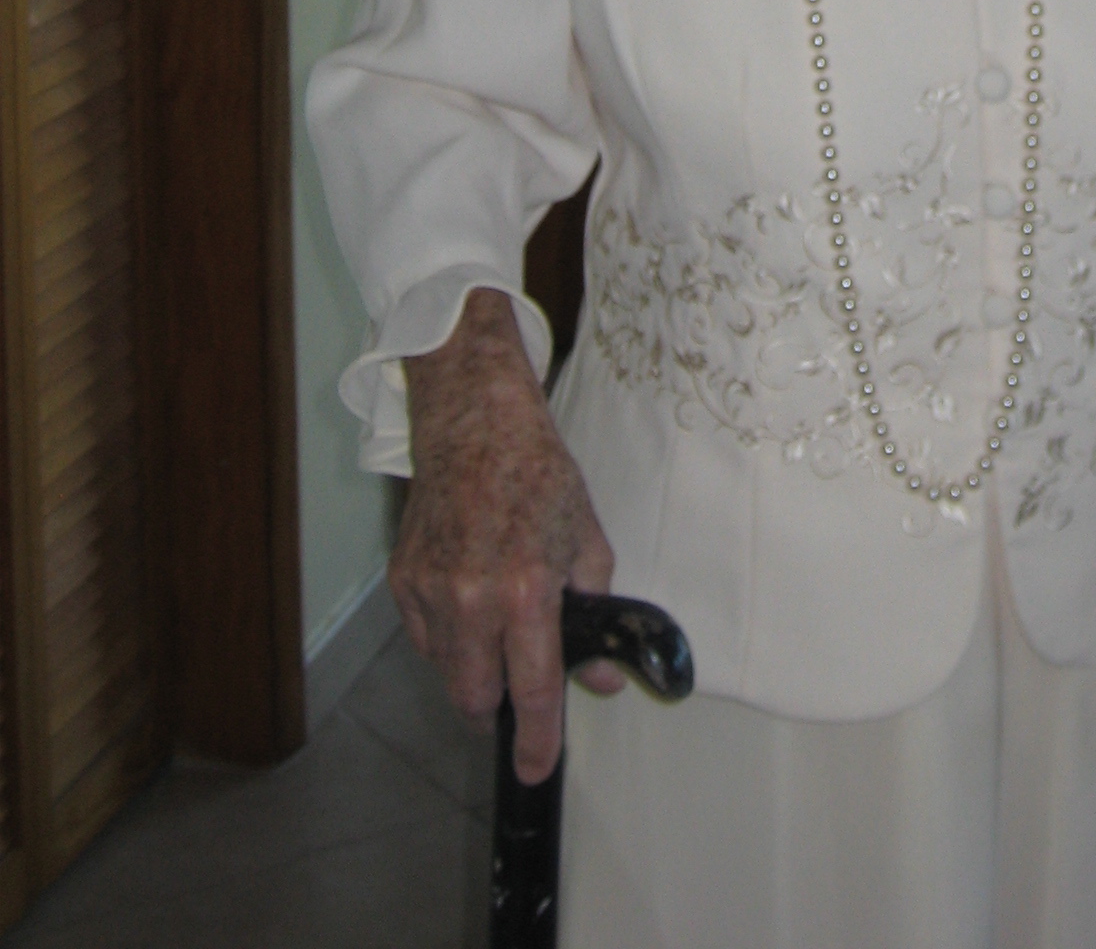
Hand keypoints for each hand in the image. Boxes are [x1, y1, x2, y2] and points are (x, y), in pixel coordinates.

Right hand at [391, 288, 619, 782]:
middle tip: (519, 684)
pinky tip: (470, 594)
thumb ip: (595, 612)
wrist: (474, 422)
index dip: (536, 739)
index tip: (535, 768)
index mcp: (524, 590)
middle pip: (475, 699)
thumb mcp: (586, 538)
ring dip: (473, 668)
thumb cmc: (537, 473)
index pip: (531, 689)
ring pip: (447, 672)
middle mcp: (471, 599)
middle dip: (498, 705)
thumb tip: (599, 678)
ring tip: (497, 618)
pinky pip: (426, 638)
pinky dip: (448, 636)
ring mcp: (429, 591)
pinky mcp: (402, 580)